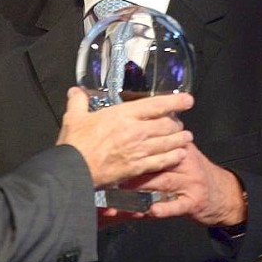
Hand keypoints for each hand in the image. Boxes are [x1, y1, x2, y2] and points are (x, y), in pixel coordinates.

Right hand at [56, 87, 193, 187]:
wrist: (75, 170)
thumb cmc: (75, 143)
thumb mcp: (74, 117)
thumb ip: (78, 102)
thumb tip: (76, 91)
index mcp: (123, 115)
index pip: (156, 105)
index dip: (175, 102)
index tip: (187, 100)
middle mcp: (136, 131)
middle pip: (168, 125)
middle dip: (177, 124)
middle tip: (179, 123)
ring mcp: (139, 151)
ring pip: (169, 143)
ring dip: (180, 140)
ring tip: (187, 137)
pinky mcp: (138, 168)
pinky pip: (163, 161)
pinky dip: (174, 157)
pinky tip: (180, 155)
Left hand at [119, 141, 246, 225]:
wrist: (225, 194)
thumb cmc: (196, 173)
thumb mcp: (183, 153)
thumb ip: (162, 144)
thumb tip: (136, 134)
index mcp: (180, 147)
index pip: (156, 142)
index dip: (135, 147)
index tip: (115, 151)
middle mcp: (185, 162)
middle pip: (156, 162)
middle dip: (132, 169)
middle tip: (112, 174)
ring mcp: (191, 182)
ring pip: (163, 183)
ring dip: (140, 190)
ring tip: (121, 194)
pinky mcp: (194, 202)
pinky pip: (177, 205)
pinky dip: (164, 208)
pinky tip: (150, 210)